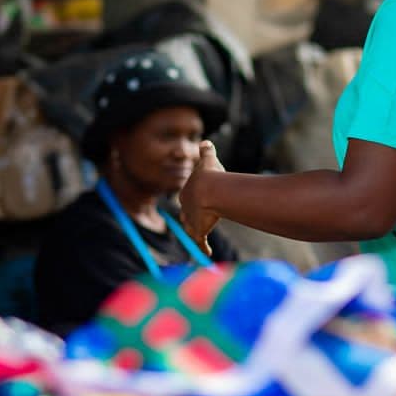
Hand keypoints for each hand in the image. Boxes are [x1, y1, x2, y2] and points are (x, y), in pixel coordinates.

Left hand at [179, 141, 223, 256]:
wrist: (209, 190)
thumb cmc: (209, 174)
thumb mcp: (207, 160)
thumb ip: (206, 151)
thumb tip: (205, 141)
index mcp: (186, 193)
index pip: (187, 198)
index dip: (192, 200)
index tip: (196, 201)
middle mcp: (186, 209)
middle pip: (186, 215)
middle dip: (190, 217)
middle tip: (196, 219)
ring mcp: (191, 221)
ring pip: (191, 229)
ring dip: (195, 233)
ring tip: (198, 237)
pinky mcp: (199, 231)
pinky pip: (201, 242)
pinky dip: (204, 248)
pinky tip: (208, 253)